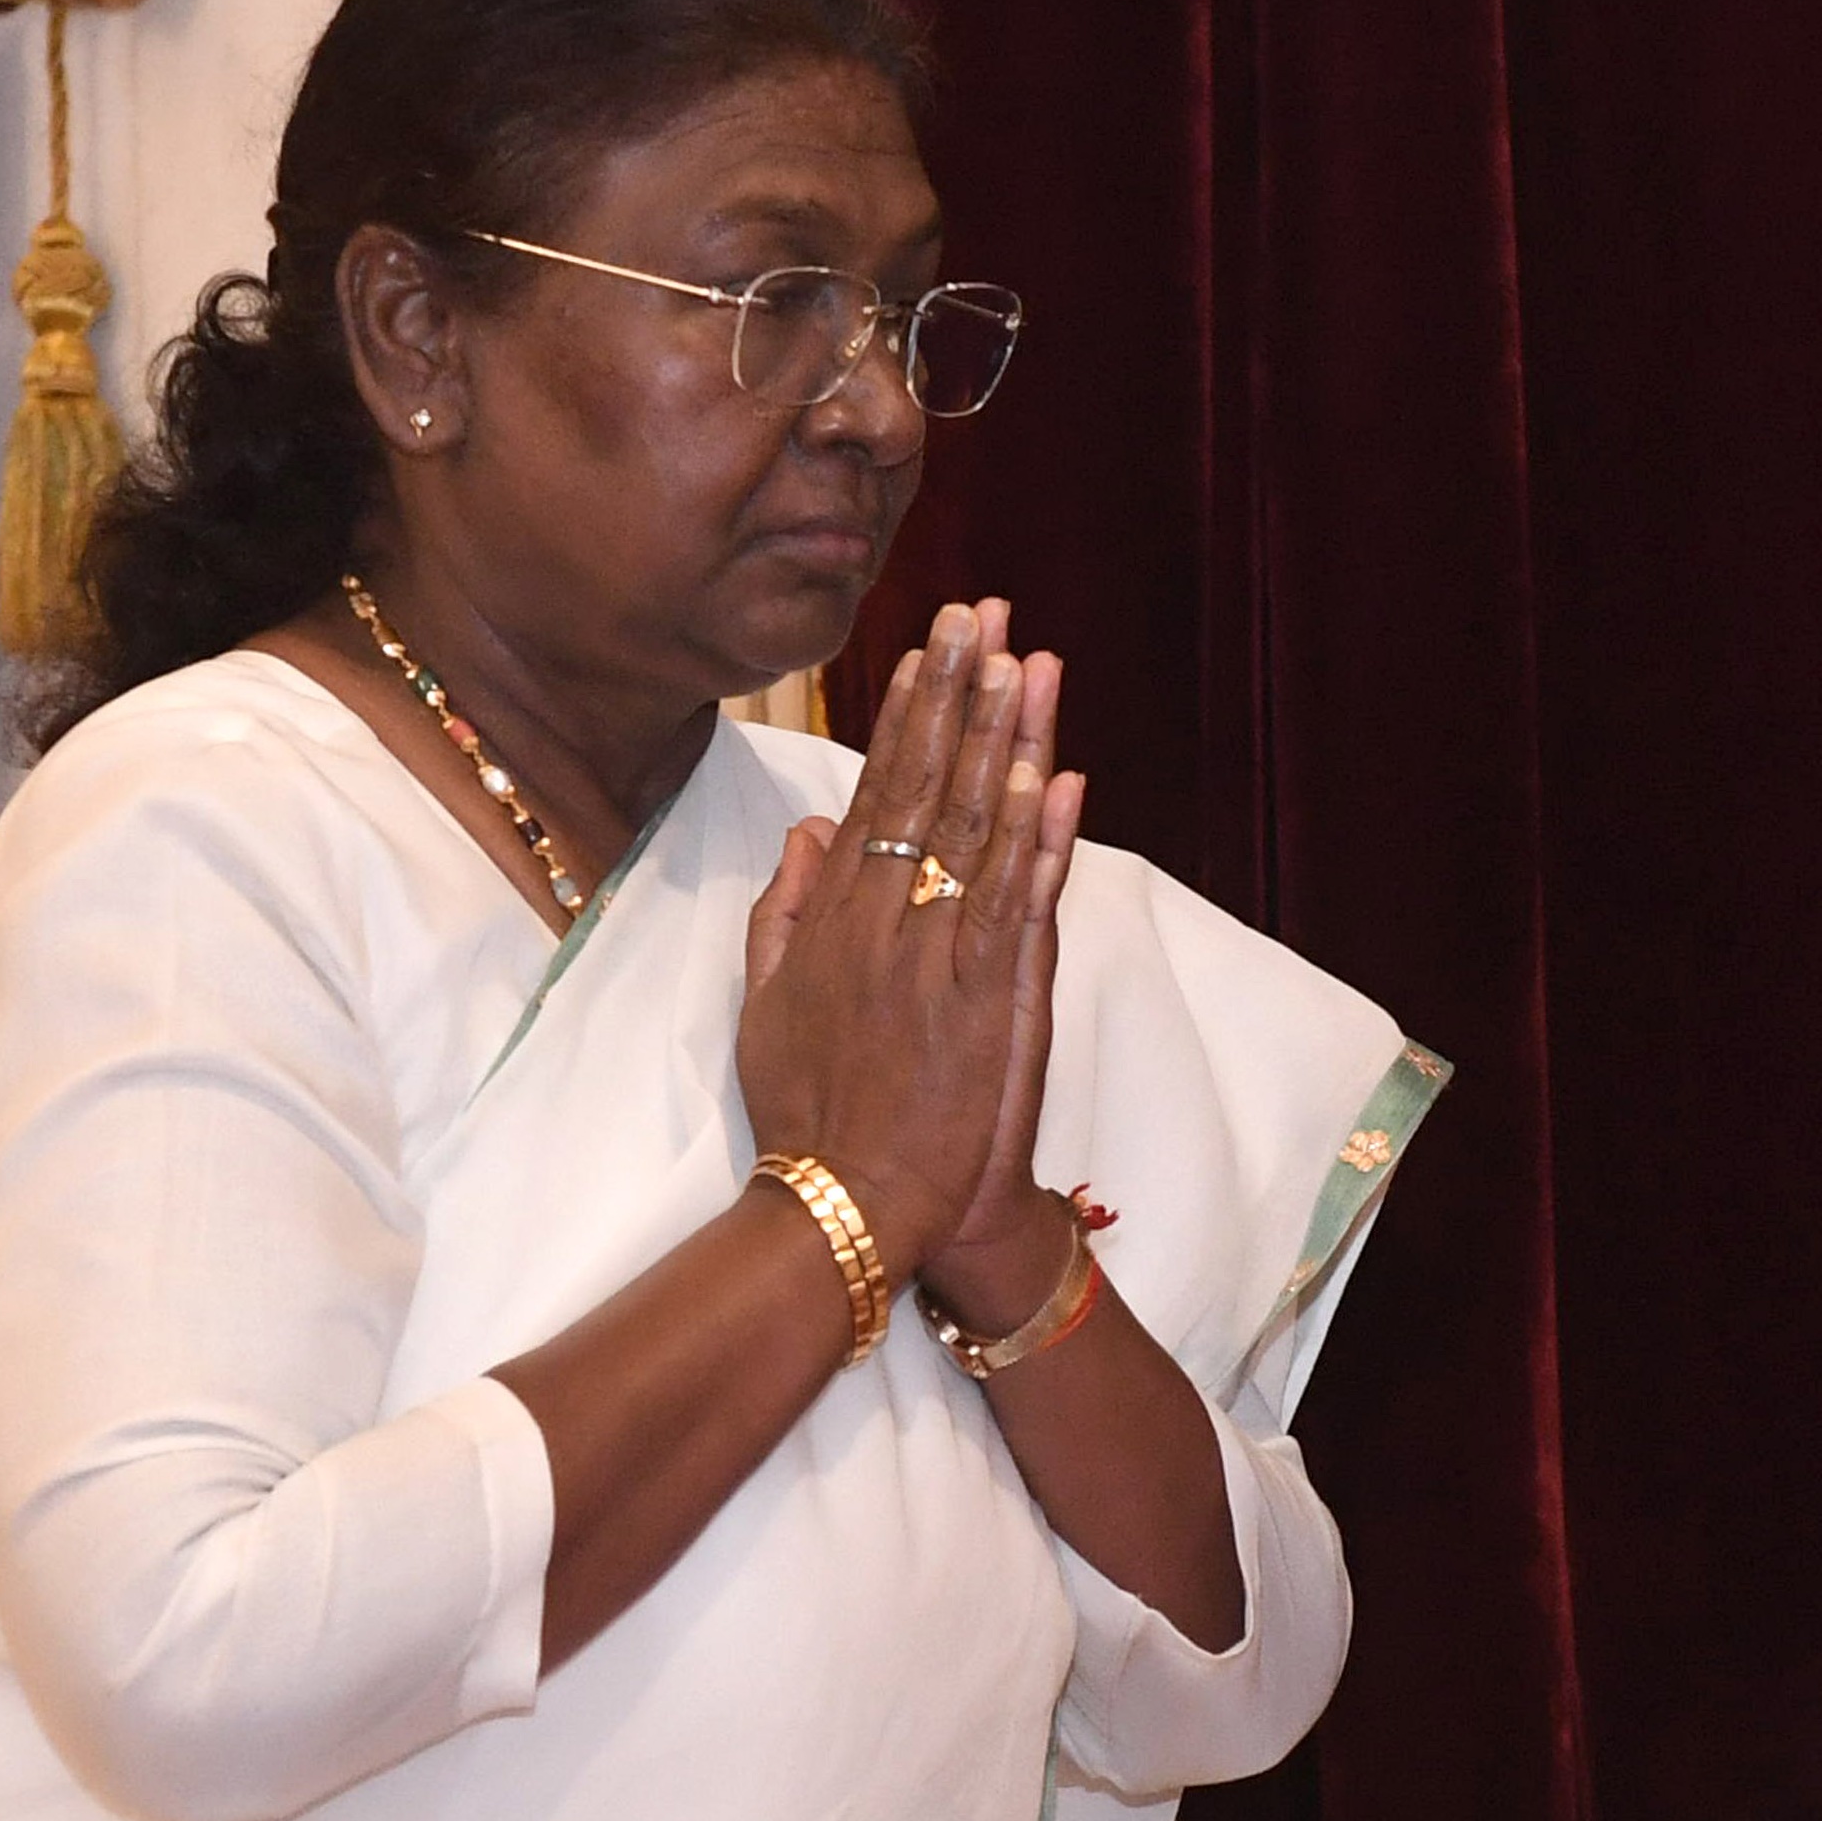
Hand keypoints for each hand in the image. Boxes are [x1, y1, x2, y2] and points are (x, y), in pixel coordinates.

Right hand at [735, 601, 1081, 1309]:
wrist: (848, 1208)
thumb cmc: (810, 1117)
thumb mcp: (766, 1006)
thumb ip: (781, 912)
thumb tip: (806, 831)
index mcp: (834, 918)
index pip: (876, 793)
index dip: (907, 716)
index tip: (930, 647)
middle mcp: (882, 922)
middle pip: (926, 787)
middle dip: (957, 694)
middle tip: (983, 613)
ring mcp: (934, 958)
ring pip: (974, 829)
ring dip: (1003, 740)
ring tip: (1027, 662)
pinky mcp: (985, 1002)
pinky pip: (1016, 905)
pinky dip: (1037, 841)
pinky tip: (1055, 779)